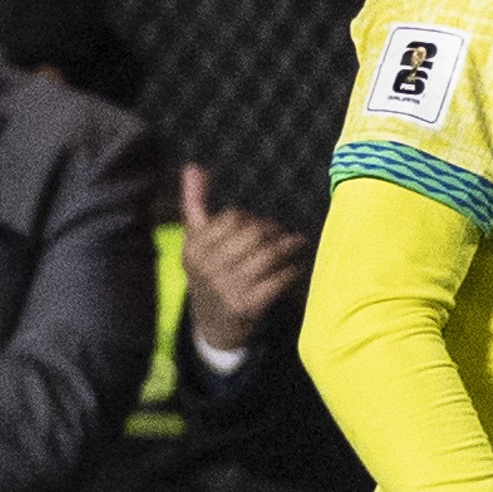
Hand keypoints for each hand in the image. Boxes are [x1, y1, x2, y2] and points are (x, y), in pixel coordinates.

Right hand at [179, 162, 307, 353]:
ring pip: (267, 256)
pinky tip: (297, 267)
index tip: (263, 225)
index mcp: (194, 247)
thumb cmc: (208, 273)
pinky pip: (277, 281)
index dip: (252, 219)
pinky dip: (292, 271)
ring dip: (289, 247)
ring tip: (298, 244)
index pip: (232, 219)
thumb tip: (193, 167)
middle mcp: (207, 267)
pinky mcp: (245, 306)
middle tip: (285, 234)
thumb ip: (194, 202)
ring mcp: (226, 287)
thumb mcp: (195, 240)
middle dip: (274, 231)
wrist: (211, 324)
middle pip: (253, 235)